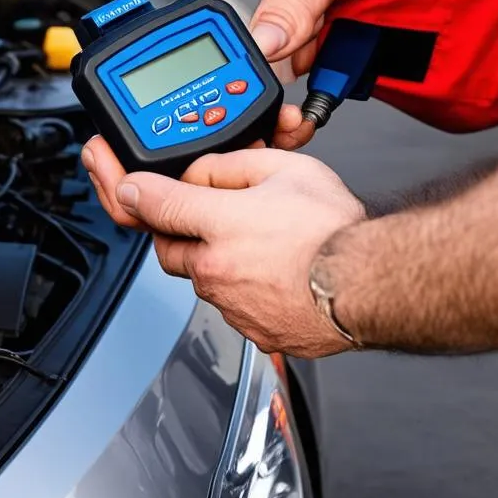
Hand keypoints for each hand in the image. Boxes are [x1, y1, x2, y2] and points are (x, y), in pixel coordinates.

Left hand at [81, 138, 365, 357]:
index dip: (131, 189)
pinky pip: (230, 305)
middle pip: (167, 249)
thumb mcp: (285, 169)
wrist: (375, 284)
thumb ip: (231, 166)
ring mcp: (232, 306)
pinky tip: (271, 272)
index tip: (123, 184)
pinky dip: (239, 287)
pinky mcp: (252, 331)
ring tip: (255, 242)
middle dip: (173, 230)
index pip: (154, 204)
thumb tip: (200, 174)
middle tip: (198, 215)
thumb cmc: (337, 230)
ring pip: (200, 279)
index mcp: (219, 225)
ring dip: (210, 259)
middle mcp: (216, 270)